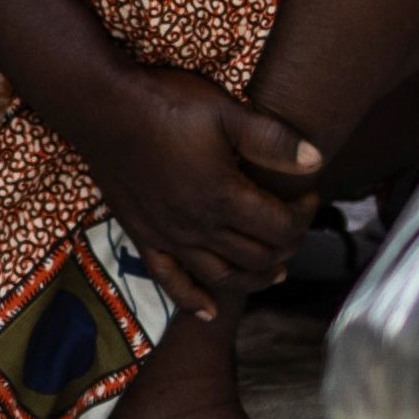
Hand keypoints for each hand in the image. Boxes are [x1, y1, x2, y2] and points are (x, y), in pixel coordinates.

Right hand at [65, 65, 322, 318]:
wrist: (101, 108)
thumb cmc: (164, 105)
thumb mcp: (225, 112)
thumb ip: (272, 140)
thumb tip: (317, 161)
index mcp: (223, 197)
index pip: (280, 226)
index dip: (303, 215)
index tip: (308, 194)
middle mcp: (198, 226)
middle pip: (257, 256)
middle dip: (286, 246)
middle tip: (294, 225)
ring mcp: (169, 236)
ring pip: (222, 276)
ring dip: (254, 278)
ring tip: (275, 271)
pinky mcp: (143, 236)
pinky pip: (169, 281)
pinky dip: (192, 301)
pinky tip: (209, 313)